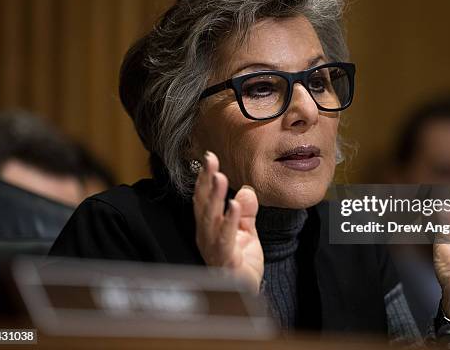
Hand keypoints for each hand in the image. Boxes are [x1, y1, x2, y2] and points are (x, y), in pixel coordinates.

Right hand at [192, 151, 263, 293]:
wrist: (246, 291)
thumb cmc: (242, 263)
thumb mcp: (246, 231)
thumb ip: (245, 211)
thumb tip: (245, 190)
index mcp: (209, 226)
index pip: (205, 198)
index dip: (206, 178)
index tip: (210, 157)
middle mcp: (206, 234)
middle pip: (203, 204)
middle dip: (206, 181)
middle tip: (210, 160)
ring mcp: (213, 247)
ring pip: (210, 218)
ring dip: (215, 197)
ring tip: (220, 177)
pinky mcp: (224, 259)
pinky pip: (225, 237)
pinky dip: (228, 220)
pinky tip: (233, 205)